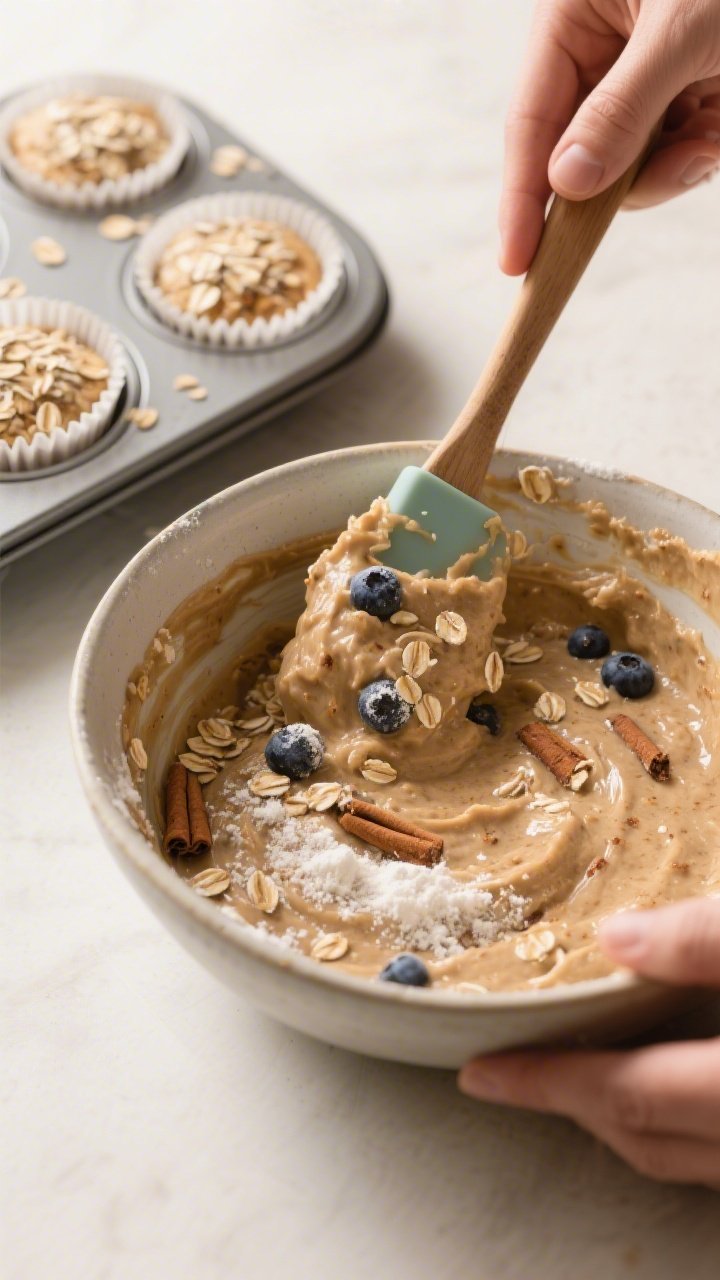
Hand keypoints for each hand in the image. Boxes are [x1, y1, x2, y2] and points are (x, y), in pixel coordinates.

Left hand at [459, 898, 719, 1186]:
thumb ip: (703, 940)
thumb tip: (616, 937)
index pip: (629, 1095)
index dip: (548, 1081)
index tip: (482, 1070)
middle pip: (648, 1139)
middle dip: (573, 1103)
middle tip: (508, 1072)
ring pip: (686, 1156)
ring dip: (625, 1116)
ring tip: (572, 1072)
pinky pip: (715, 1148)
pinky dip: (675, 1120)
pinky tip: (661, 1074)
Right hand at [501, 0, 719, 273]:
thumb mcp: (680, 31)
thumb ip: (621, 109)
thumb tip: (569, 183)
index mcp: (572, 14)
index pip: (530, 121)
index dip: (521, 197)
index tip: (517, 261)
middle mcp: (599, 49)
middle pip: (580, 154)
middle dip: (626, 178)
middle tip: (680, 168)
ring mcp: (642, 77)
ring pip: (630, 165)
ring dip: (675, 166)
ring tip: (712, 136)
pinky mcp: (684, 93)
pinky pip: (674, 153)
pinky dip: (701, 153)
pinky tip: (718, 128)